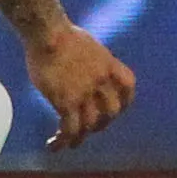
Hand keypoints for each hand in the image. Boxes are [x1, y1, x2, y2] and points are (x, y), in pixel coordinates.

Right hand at [24, 22, 134, 148]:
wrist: (48, 33)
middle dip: (102, 123)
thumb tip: (83, 64)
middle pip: (111, 112)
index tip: (117, 110)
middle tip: (90, 128)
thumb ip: (91, 59)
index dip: (125, 101)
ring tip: (70, 143)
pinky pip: (69, 129)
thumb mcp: (87, 44)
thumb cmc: (60, 33)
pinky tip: (54, 144)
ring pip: (90, 125)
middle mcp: (102, 81)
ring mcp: (85, 93)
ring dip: (80, 137)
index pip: (128, 86)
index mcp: (108, 64)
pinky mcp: (66, 101)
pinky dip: (63, 140)